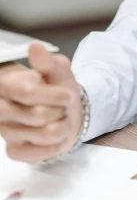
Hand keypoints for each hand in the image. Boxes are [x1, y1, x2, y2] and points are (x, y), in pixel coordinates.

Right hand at [0, 43, 82, 162]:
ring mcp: (5, 132)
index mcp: (6, 85)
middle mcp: (1, 109)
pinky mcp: (14, 151)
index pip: (27, 92)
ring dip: (62, 125)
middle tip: (63, 106)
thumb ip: (48, 61)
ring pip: (45, 133)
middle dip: (60, 110)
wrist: (64, 112)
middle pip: (38, 115)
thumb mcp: (59, 70)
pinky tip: (54, 135)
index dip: (53, 95)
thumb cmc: (58, 88)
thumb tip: (34, 47)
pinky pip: (41, 152)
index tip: (67, 94)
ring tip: (59, 118)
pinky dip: (56, 144)